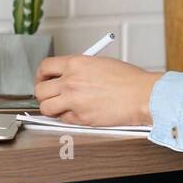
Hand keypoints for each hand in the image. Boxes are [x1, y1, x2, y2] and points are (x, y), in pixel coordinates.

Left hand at [34, 55, 162, 126]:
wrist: (142, 95)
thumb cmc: (128, 80)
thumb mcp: (99, 63)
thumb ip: (79, 69)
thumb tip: (67, 74)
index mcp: (75, 64)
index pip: (45, 67)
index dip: (41, 74)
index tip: (43, 79)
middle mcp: (71, 81)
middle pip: (40, 89)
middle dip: (42, 93)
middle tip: (48, 95)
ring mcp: (74, 101)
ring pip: (45, 108)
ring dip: (51, 108)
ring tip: (60, 107)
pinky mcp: (81, 118)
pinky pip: (63, 120)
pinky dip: (67, 118)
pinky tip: (77, 112)